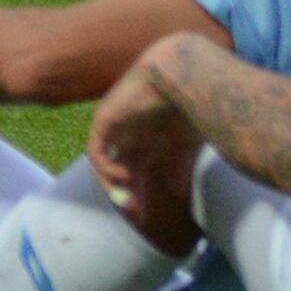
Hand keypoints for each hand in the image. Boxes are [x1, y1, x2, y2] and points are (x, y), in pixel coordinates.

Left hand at [85, 44, 203, 228]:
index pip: (138, 171)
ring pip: (105, 163)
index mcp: (149, 138)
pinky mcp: (105, 120)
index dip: (140, 193)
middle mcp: (130, 134)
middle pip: (121, 170)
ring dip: (113, 185)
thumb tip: (177, 194)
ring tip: (128, 202)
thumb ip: (179, 168)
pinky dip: (106, 168)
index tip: (147, 216)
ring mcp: (116, 127)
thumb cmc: (193, 104)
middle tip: (137, 214)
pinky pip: (97, 151)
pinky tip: (123, 177)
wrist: (184, 75)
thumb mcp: (186, 145)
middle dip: (127, 194)